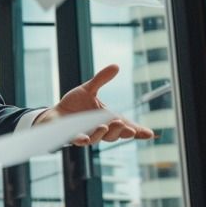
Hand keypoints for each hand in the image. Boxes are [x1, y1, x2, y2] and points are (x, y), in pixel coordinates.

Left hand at [33, 64, 155, 145]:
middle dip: (121, 131)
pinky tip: (85, 139)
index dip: (138, 131)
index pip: (126, 127)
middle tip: (127, 127)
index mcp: (107, 120)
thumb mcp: (88, 90)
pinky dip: (82, 140)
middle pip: (114, 134)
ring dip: (103, 133)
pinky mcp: (71, 136)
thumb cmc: (74, 104)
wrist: (55, 114)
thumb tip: (116, 66)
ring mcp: (86, 134)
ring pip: (98, 138)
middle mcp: (99, 130)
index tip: (150, 134)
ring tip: (105, 125)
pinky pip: (78, 141)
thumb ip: (101, 79)